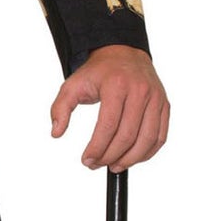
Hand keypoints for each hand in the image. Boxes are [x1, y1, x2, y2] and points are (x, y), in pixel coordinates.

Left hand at [50, 45, 169, 171]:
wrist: (123, 53)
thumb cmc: (98, 72)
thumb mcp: (72, 85)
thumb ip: (60, 108)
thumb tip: (56, 133)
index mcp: (116, 85)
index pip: (108, 125)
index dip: (97, 148)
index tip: (86, 160)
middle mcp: (140, 91)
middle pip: (127, 135)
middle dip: (110, 156)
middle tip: (96, 164)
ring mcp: (155, 98)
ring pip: (147, 139)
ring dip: (130, 159)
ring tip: (114, 166)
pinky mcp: (164, 105)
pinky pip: (160, 136)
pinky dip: (147, 152)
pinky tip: (132, 158)